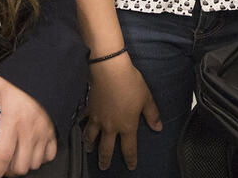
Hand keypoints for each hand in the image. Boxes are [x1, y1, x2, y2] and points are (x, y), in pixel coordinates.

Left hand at [0, 74, 56, 177]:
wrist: (47, 71)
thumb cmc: (21, 80)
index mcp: (12, 122)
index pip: (3, 156)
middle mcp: (29, 131)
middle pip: (19, 166)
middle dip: (8, 170)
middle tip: (0, 164)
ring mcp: (42, 133)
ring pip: (33, 164)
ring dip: (23, 165)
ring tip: (14, 158)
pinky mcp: (52, 132)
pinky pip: (49, 156)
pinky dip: (40, 159)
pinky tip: (31, 151)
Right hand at [84, 55, 161, 170]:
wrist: (110, 70)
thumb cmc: (130, 83)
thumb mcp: (146, 98)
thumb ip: (152, 114)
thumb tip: (158, 127)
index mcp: (127, 126)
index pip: (129, 148)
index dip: (130, 159)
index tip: (130, 166)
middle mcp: (111, 126)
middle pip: (106, 149)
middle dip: (105, 160)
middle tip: (103, 167)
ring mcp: (98, 118)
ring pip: (91, 137)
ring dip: (90, 145)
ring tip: (89, 149)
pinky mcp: (89, 108)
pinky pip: (83, 121)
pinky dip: (81, 125)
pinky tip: (79, 127)